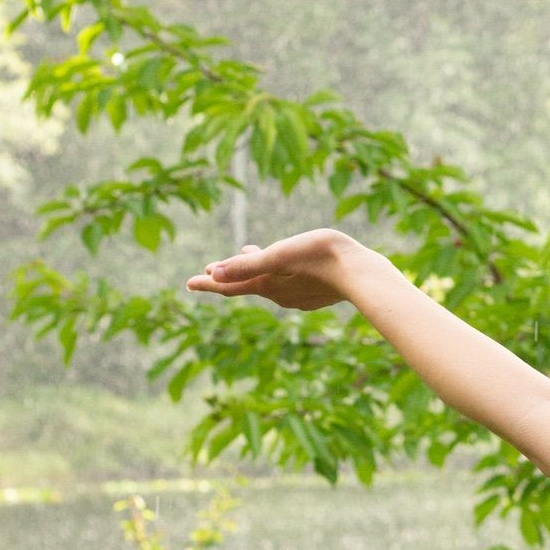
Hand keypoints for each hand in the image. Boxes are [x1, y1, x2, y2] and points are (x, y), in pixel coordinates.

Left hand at [185, 229, 359, 310]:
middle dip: (229, 275)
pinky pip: (288, 284)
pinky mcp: (315, 293)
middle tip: (210, 269)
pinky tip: (286, 267)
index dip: (207, 283)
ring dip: (255, 270)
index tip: (188, 283)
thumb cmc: (320, 258)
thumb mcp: (279, 255)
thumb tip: (212, 273)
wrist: (361, 274)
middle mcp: (279, 294)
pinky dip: (278, 273)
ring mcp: (298, 296)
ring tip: (249, 253)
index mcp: (267, 285)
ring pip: (269, 282)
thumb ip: (246, 265)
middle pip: (247, 283)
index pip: (228, 286)